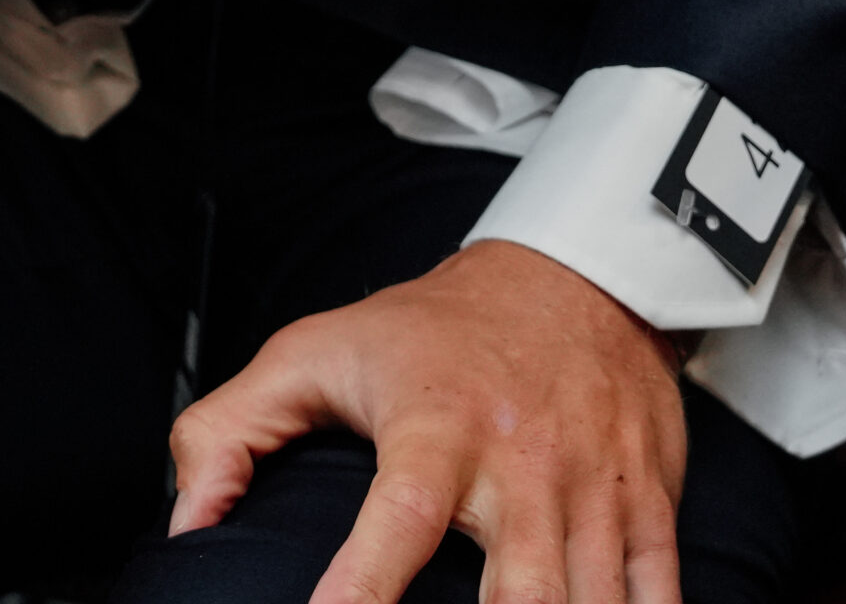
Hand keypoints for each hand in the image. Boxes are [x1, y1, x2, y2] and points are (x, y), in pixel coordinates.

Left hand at [166, 238, 687, 603]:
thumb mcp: (318, 352)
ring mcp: (593, 489)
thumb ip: (231, 429)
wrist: (570, 274)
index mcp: (435, 429)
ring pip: (593, 603)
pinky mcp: (648, 505)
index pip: (396, 524)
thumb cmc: (432, 331)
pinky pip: (661, 598)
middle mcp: (519, 464)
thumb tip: (184, 523)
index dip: (362, 590)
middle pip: (522, 591)